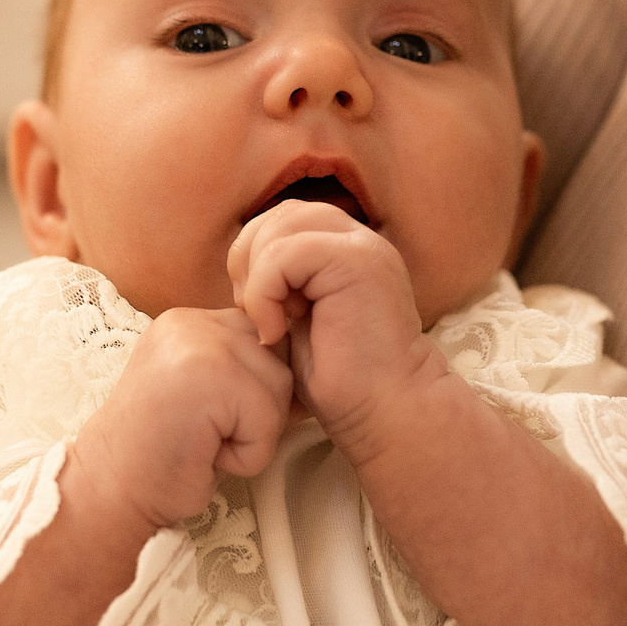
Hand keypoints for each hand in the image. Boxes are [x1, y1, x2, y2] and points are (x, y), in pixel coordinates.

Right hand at [67, 306, 294, 531]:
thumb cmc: (163, 455)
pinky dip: (247, 454)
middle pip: (280, 359)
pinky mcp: (207, 375)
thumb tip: (312, 368)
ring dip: (254, 434)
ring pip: (280, 387)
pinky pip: (267, 419)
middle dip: (259, 412)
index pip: (265, 339)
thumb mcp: (207, 397)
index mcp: (189, 323)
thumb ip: (245, 371)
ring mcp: (196, 343)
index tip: (215, 419)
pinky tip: (205, 454)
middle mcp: (191, 321)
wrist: (109, 490)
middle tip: (206, 434)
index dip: (256, 389)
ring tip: (205, 443)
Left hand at [227, 200, 449, 461]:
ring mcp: (362, 246)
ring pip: (280, 226)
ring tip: (269, 324)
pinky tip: (276, 331)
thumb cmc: (342, 381)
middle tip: (256, 317)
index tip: (259, 314)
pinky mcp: (357, 261)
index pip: (284, 220)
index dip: (255, 258)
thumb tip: (240, 267)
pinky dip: (264, 293)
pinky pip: (285, 253)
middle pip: (280, 215)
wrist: (386, 411)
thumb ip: (280, 285)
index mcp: (347, 248)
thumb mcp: (299, 320)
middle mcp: (358, 238)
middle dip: (250, 261)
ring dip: (257, 278)